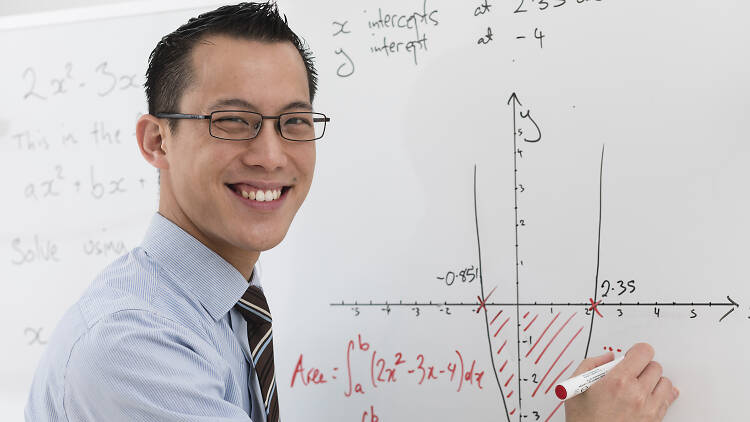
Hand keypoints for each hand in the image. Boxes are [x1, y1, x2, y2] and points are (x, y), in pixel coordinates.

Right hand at [564, 343, 678, 421]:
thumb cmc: (584, 420)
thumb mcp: (576, 387)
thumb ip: (591, 364)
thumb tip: (608, 357)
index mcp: (617, 381)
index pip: (643, 352)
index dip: (637, 352)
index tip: (632, 356)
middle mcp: (637, 394)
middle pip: (655, 366)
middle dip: (643, 367)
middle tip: (631, 373)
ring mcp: (648, 408)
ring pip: (665, 382)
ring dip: (654, 381)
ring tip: (640, 386)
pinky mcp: (655, 420)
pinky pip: (669, 400)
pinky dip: (662, 395)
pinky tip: (650, 396)